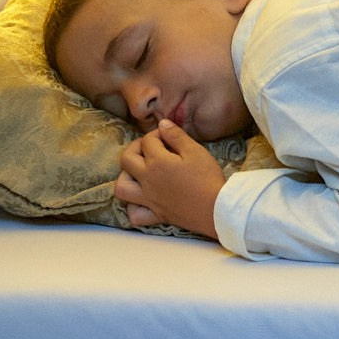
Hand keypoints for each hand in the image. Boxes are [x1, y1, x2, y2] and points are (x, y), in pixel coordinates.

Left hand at [116, 121, 224, 237]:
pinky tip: (143, 199)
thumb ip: (177, 136)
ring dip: (126, 176)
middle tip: (150, 148)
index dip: (157, 134)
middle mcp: (147, 180)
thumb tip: (162, 124)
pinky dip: (134, 206)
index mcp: (157, 162)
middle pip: (126, 159)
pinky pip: (135, 214)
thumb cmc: (208, 179)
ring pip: (121, 187)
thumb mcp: (196, 152)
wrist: (217, 209)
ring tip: (139, 172)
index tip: (168, 135)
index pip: (148, 141)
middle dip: (135, 148)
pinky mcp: (156, 215)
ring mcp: (149, 199)